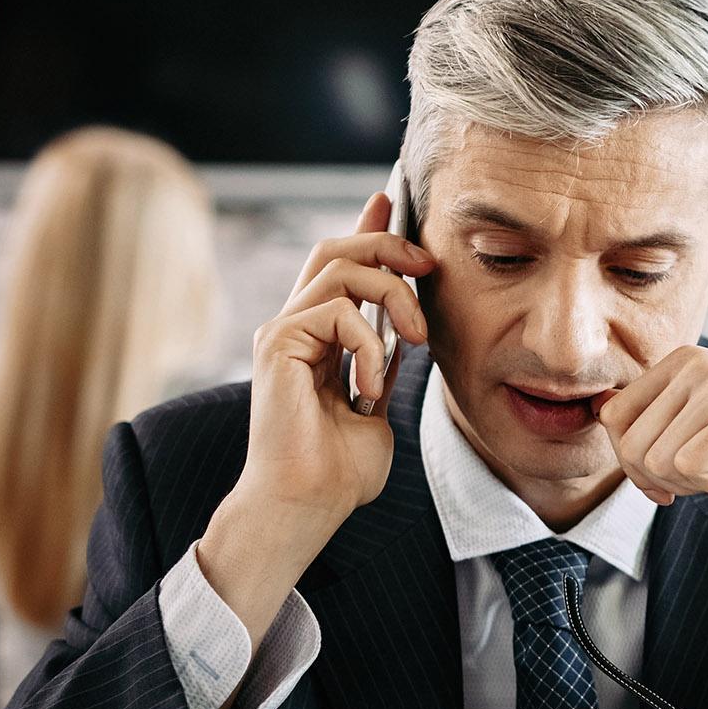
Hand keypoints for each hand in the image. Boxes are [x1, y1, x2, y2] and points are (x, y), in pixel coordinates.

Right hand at [198, 192, 432, 658]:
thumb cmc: (339, 473)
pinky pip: (337, 311)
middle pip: (336, 250)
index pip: (340, 268)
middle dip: (389, 245)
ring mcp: (283, 333)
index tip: (390, 203)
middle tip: (430, 266)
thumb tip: (408, 335)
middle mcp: (295, 327)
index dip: (367, 231)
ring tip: (416, 342)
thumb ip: (386, 366)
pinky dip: (370, 345)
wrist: (307, 506)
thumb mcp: (379, 408)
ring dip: (394, 297)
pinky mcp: (277, 345)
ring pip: (342, 269)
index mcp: (318, 339)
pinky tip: (369, 389)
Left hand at [599, 347, 707, 645]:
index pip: (613, 419)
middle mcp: (695, 362)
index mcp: (681, 357)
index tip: (675, 475)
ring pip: (659, 464)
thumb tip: (600, 417)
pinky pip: (691, 471)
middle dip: (665, 479)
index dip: (635, 462)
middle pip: (632, 448)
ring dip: (696, 483)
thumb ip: (661, 413)